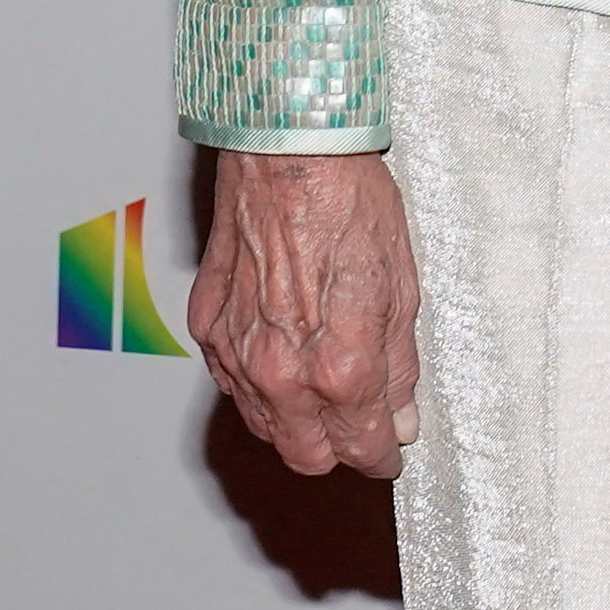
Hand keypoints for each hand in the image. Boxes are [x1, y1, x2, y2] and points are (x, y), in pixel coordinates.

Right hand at [192, 149, 424, 477]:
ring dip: (295, 420)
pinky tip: (284, 350)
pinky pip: (232, 382)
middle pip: (305, 457)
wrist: (287, 153)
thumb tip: (399, 418)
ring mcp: (237, 354)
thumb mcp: (402, 288)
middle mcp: (281, 372)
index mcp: (340, 367)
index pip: (361, 447)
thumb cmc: (348, 203)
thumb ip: (398, 367)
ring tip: (323, 382)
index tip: (389, 449)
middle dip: (337, 449)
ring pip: (265, 426)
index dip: (381, 454)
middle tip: (360, 423)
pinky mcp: (207, 330)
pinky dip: (259, 382)